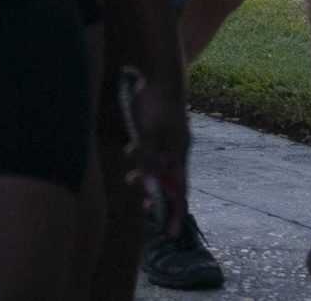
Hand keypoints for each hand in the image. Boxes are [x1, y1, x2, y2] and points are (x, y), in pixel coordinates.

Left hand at [128, 69, 190, 233]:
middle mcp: (176, 151)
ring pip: (158, 166)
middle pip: (168, 182)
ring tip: (131, 179)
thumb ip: (148, 162)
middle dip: (157, 197)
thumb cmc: (155, 106)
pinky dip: (141, 156)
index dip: (176, 213)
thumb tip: (149, 190)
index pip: (180, 192)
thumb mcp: (149, 136)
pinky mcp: (158, 129)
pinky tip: (130, 150)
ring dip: (146, 175)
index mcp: (179, 156)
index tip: (172, 234)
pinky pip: (152, 150)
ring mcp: (168, 140)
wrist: (161, 76)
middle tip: (145, 210)